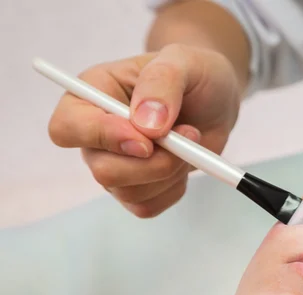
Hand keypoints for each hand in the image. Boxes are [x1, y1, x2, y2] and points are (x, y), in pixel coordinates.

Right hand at [48, 44, 240, 216]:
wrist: (214, 99)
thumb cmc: (192, 74)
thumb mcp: (182, 61)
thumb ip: (161, 82)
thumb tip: (145, 125)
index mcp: (92, 93)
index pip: (67, 128)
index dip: (103, 138)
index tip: (146, 140)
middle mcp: (95, 135)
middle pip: (102, 170)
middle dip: (153, 163)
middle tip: (186, 138)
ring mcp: (114, 164)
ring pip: (129, 192)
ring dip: (170, 171)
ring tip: (190, 141)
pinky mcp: (137, 187)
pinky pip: (147, 205)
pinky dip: (174, 189)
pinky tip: (184, 162)